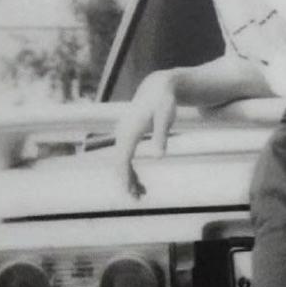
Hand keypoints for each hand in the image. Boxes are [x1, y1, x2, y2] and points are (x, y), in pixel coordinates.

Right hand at [112, 71, 178, 196]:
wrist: (158, 88)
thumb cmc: (163, 102)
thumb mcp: (165, 118)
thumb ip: (161, 137)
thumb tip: (159, 157)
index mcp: (130, 131)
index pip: (122, 159)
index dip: (125, 176)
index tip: (129, 191)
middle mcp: (122, 133)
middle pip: (120, 163)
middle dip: (127, 182)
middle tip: (137, 199)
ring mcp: (123, 135)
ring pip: (122, 162)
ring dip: (130, 178)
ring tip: (141, 194)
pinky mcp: (128, 136)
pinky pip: (126, 157)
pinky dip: (131, 170)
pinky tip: (140, 181)